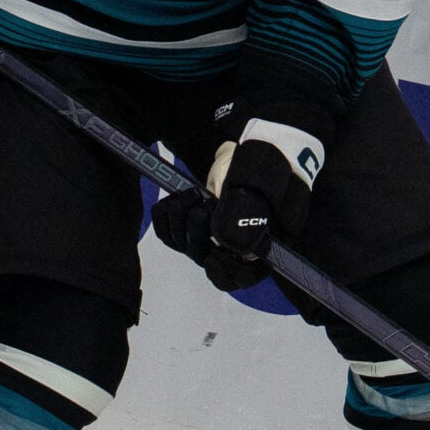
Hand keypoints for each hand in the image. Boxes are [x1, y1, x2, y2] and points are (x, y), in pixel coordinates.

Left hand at [150, 117, 321, 291]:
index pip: (241, 276)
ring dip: (181, 222)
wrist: (245, 153)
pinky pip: (168, 234)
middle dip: (199, 233)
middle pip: (208, 259)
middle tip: (202, 206)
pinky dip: (165, 218)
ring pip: (186, 246)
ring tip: (188, 195)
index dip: (228, 272)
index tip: (216, 256)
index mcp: (258, 245)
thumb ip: (249, 212)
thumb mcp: (264, 185)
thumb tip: (226, 240)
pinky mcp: (188, 226)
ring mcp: (209, 237)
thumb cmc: (265, 168)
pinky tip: (172, 199)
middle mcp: (231, 247)